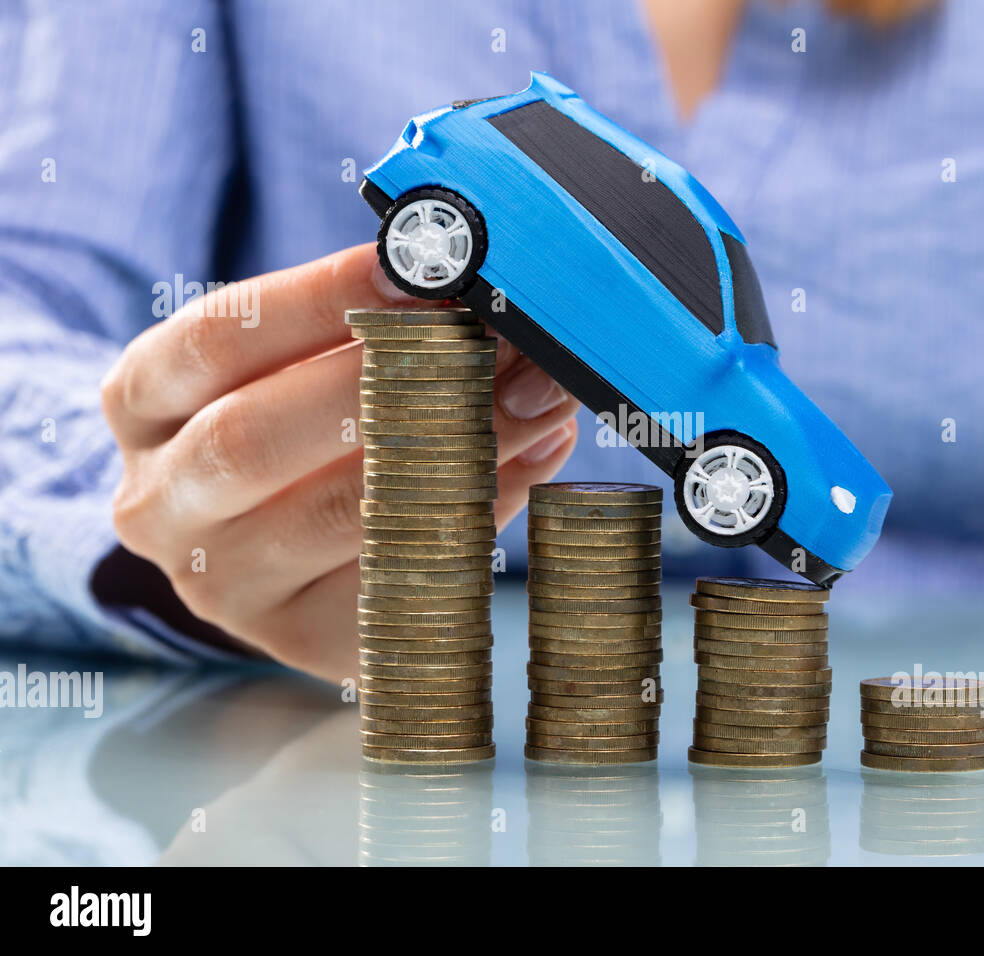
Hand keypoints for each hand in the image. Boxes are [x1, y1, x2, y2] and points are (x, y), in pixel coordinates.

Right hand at [101, 244, 579, 680]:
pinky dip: (475, 510)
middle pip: (257, 436)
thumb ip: (382, 332)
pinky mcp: (303, 638)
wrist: (268, 544)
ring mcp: (225, 585)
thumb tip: (492, 315)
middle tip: (494, 340)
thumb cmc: (295, 427)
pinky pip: (400, 572)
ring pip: (341, 512)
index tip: (419, 268)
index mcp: (142, 407)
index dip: (321, 297)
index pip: (216, 340)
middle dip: (390, 378)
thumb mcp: (302, 364)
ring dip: (456, 444)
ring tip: (536, 397)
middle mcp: (160, 504)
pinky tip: (527, 462)